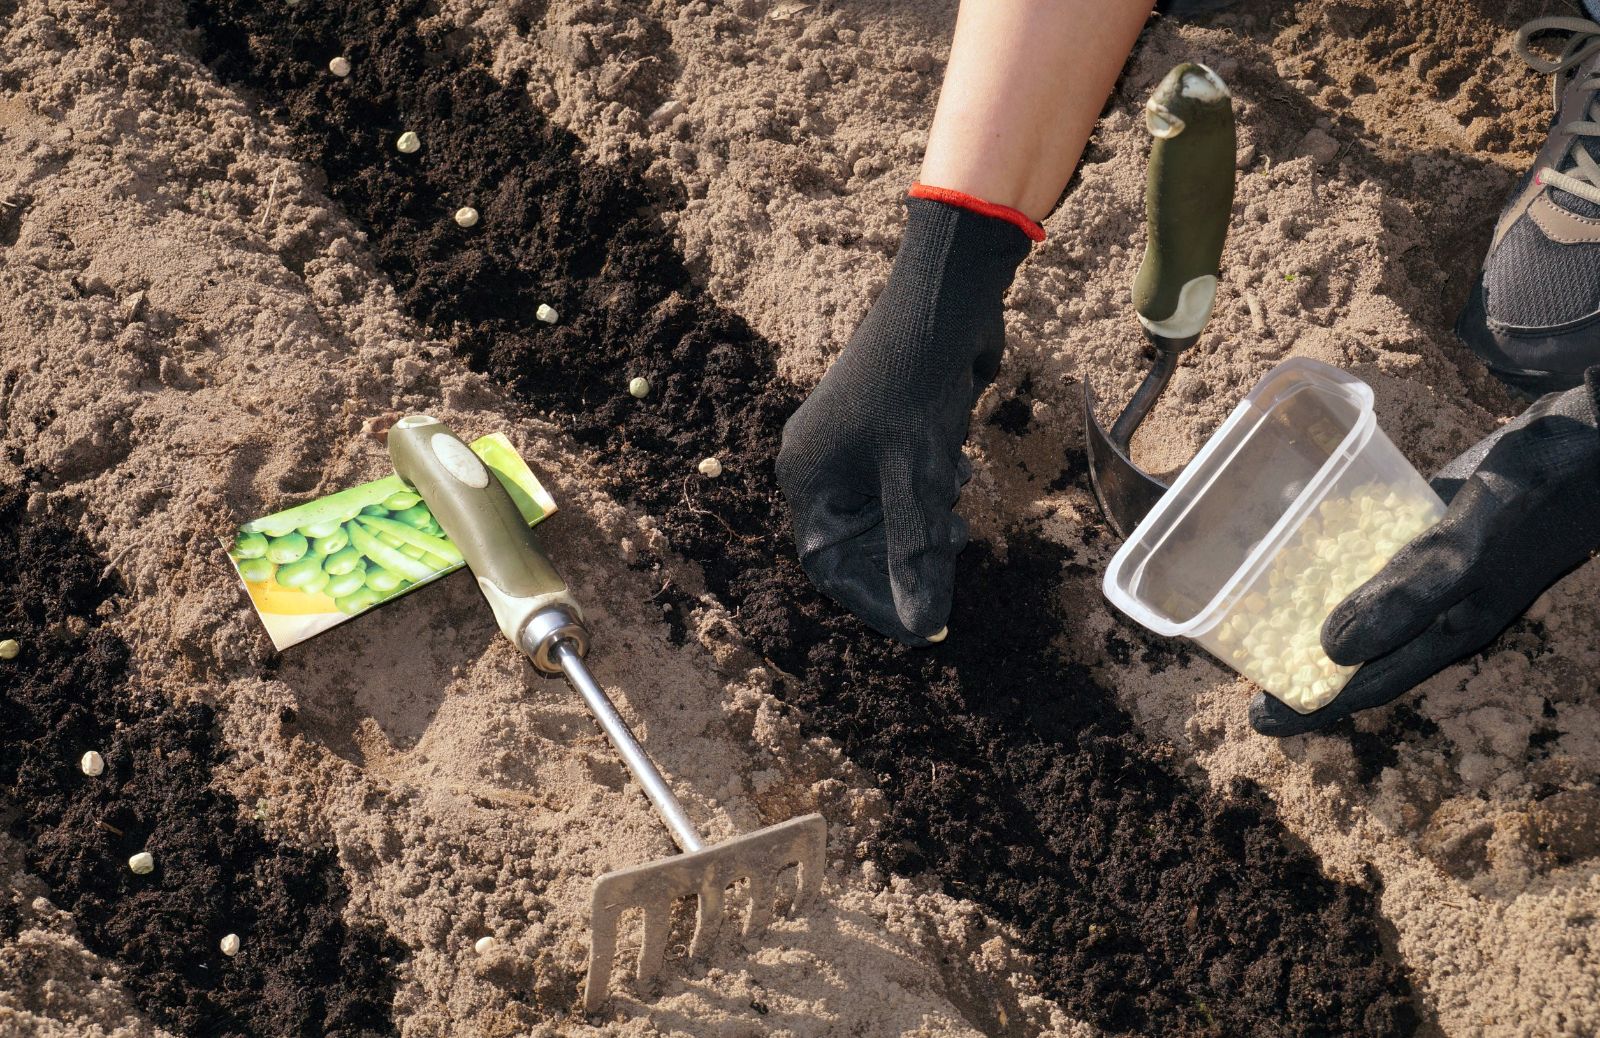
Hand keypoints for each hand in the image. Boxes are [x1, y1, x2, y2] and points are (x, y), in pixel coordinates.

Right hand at [777, 198, 1030, 643]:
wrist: (943, 298)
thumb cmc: (917, 384)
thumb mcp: (919, 478)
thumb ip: (916, 553)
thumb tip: (921, 624)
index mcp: (808, 477)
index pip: (827, 566)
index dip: (874, 601)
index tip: (924, 625)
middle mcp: (820, 463)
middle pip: (859, 542)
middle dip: (909, 553)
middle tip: (954, 548)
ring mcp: (852, 444)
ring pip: (887, 513)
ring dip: (926, 519)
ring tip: (958, 498)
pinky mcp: (884, 428)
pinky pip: (902, 482)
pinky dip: (931, 488)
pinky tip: (959, 468)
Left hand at [1250, 370, 1599, 735]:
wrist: (1597, 434)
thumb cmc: (1541, 490)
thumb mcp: (1470, 545)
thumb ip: (1408, 594)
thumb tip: (1334, 651)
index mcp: (1451, 626)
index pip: (1371, 682)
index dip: (1316, 703)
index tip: (1257, 718)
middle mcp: (1442, 606)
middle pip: (1363, 652)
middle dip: (1308, 668)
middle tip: (1245, 671)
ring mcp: (1441, 567)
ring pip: (1368, 606)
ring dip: (1320, 616)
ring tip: (1263, 619)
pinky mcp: (1438, 527)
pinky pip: (1378, 557)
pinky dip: (1340, 562)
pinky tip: (1304, 550)